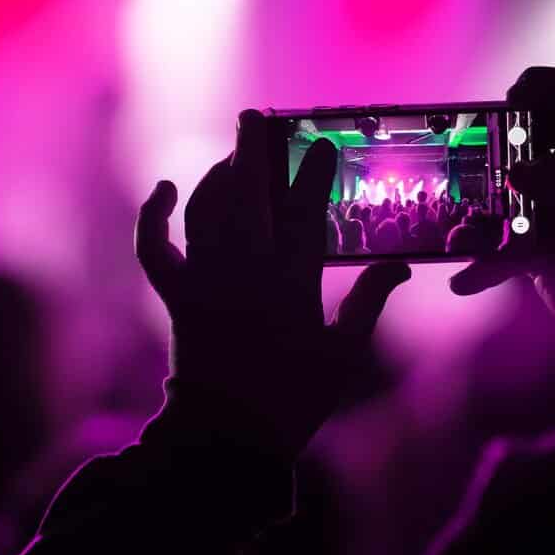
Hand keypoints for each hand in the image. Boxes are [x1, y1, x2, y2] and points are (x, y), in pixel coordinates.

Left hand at [137, 111, 409, 458]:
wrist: (228, 437)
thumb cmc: (293, 400)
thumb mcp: (343, 354)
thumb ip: (371, 303)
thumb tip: (400, 264)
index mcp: (293, 283)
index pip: (305, 212)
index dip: (314, 173)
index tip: (324, 144)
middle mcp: (246, 271)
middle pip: (250, 194)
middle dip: (254, 150)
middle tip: (258, 116)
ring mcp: (207, 280)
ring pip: (207, 209)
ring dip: (217, 174)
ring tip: (234, 152)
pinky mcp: (176, 296)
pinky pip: (155, 249)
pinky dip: (153, 216)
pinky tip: (164, 188)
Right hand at [450, 67, 554, 379]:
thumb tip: (517, 169)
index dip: (540, 86)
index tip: (510, 100)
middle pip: (526, 138)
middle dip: (492, 145)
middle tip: (468, 158)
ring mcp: (554, 211)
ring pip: (503, 192)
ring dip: (478, 210)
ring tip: (457, 228)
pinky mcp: (537, 250)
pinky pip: (500, 246)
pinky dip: (483, 263)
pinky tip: (465, 280)